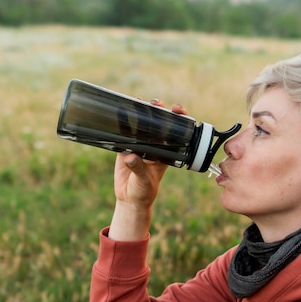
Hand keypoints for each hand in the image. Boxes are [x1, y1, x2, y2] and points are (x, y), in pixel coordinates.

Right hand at [109, 102, 188, 240]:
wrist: (130, 200)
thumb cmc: (144, 192)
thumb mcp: (144, 180)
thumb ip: (138, 168)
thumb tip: (130, 156)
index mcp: (166, 153)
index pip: (176, 133)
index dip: (179, 120)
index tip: (176, 110)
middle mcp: (155, 147)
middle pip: (160, 125)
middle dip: (160, 111)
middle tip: (157, 103)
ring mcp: (140, 146)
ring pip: (143, 125)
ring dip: (142, 113)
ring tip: (140, 101)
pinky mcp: (125, 148)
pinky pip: (125, 132)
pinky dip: (124, 122)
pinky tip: (121, 111)